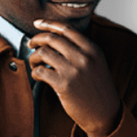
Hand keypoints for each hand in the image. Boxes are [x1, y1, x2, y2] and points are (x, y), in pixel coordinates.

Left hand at [29, 19, 120, 136]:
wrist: (105, 113)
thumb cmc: (98, 89)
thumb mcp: (97, 64)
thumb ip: (82, 50)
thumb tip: (55, 38)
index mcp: (93, 49)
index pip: (67, 29)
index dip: (48, 24)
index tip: (37, 23)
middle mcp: (84, 57)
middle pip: (52, 39)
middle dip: (36, 40)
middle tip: (31, 45)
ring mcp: (73, 70)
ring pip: (43, 53)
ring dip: (34, 58)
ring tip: (35, 64)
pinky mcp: (63, 85)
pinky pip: (40, 71)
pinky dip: (35, 72)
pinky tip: (38, 76)